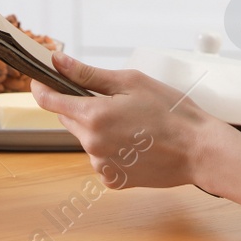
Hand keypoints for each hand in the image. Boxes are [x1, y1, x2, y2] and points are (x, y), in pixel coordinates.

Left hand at [29, 52, 217, 189]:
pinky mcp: (113, 180)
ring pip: (85, 138)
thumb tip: (56, 61)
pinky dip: (111, 148)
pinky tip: (135, 143)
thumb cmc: (170, 111)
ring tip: (132, 123)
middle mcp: (91, 145)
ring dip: (97, 128)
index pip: (48, 100)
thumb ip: (87, 74)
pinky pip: (100, 158)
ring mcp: (101, 166)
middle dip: (81, 106)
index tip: (41, 77)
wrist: (199, 150)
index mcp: (93, 116)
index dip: (42, 86)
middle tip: (114, 99)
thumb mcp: (130, 82)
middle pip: (69, 119)